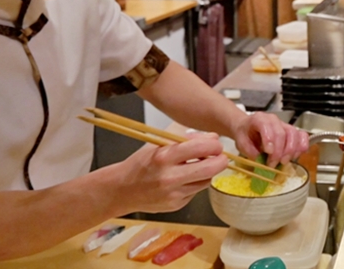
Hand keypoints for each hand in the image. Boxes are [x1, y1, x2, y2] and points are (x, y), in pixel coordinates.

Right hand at [113, 134, 227, 213]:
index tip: (215, 143)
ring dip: (208, 172)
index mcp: (164, 156)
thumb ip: (185, 137)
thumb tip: (212, 138)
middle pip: (211, 168)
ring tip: (198, 166)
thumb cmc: (141, 163)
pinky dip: (195, 183)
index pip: (202, 147)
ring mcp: (174, 194)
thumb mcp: (159, 143)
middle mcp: (170, 177)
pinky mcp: (176, 205)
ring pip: (206, 181)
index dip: (214, 144)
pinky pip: (195, 192)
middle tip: (220, 155)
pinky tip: (184, 179)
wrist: (122, 190)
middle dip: (221, 160)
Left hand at [232, 112, 309, 167]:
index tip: (268, 152)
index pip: (266, 125)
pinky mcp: (292, 131)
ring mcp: (284, 124)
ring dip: (291, 151)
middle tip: (272, 164)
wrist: (247, 128)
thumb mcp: (241, 143)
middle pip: (282, 133)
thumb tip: (262, 161)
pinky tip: (294, 156)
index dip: (269, 139)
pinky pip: (302, 136)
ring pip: (294, 134)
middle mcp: (273, 120)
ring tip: (283, 162)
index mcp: (258, 119)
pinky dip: (301, 147)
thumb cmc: (245, 134)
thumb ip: (250, 151)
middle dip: (279, 152)